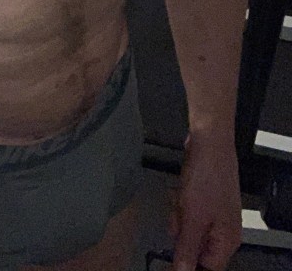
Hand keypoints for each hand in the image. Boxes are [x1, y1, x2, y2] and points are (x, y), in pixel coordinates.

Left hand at [169, 133, 241, 270]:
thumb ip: (186, 249)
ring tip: (181, 199)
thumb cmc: (208, 175)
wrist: (208, 141)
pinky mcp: (203, 199)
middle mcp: (223, 230)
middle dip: (181, 232)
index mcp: (227, 240)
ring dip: (179, 216)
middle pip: (194, 247)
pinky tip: (181, 191)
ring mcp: (214, 213)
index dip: (188, 265)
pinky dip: (180, 203)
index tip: (172, 259)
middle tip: (180, 216)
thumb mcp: (193, 218)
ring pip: (187, 228)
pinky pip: (186, 212)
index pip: (207, 267)